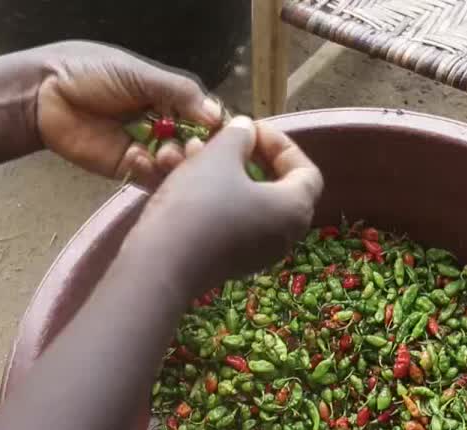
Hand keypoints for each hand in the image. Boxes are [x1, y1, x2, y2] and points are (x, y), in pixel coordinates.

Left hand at [33, 41, 222, 186]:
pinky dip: (150, 172)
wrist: (45, 92)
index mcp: (172, 99)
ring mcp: (148, 149)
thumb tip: (217, 115)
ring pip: (177, 167)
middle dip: (198, 151)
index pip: (206, 119)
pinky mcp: (127, 169)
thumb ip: (180, 93)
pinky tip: (138, 158)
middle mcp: (165, 126)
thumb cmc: (92, 72)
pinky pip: (150, 179)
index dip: (215, 129)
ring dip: (177, 164)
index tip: (218, 136)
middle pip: (196, 147)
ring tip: (166, 156)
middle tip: (193, 150)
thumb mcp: (141, 75)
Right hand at [126, 116, 323, 293]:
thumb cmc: (199, 204)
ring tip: (192, 153)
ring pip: (246, 201)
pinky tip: (182, 179)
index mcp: (294, 210)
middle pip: (275, 185)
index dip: (280, 143)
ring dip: (222, 173)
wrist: (161, 265)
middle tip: (222, 139)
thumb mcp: (220, 155)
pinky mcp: (230, 261)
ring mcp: (257, 252)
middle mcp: (284, 235)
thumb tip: (246, 132)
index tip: (249, 129)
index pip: (306, 170)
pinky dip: (213, 197)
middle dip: (246, 156)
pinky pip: (230, 220)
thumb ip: (239, 135)